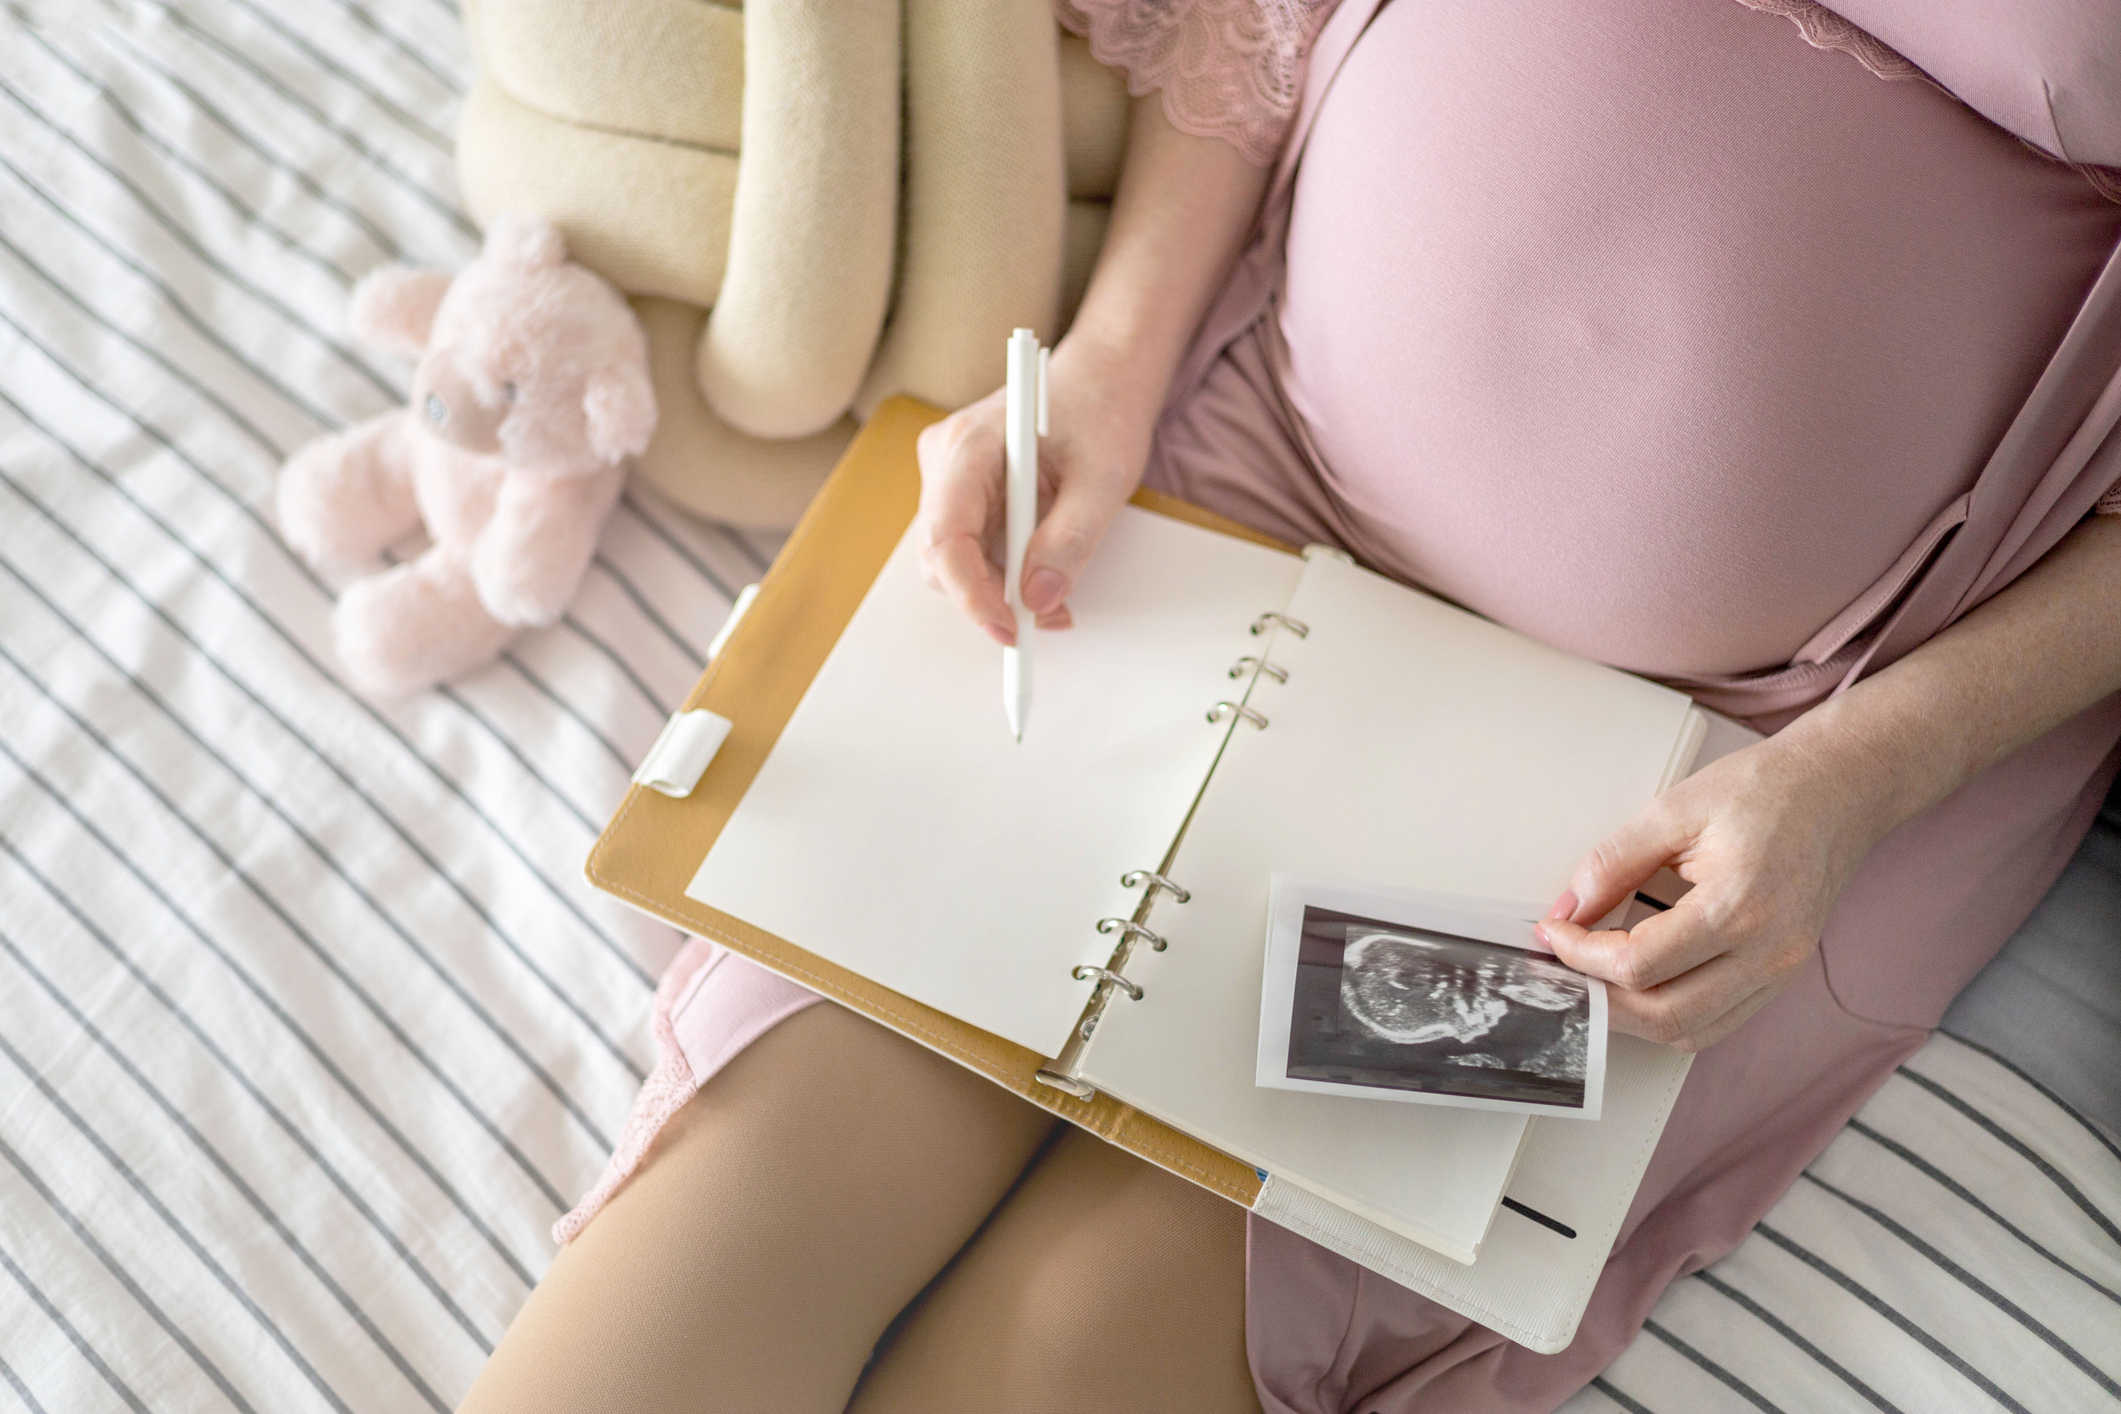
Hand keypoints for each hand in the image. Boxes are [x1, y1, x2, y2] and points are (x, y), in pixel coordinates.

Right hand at [912, 338, 1160, 644]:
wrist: (1103, 376)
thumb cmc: (1103, 409)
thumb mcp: (1103, 478)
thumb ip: (1071, 540)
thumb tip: (1038, 599)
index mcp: (970, 444)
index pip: (945, 535)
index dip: (971, 594)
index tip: (1010, 629)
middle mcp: (945, 459)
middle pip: (941, 555)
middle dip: (990, 597)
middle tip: (1048, 617)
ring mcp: (949, 476)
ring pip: (954, 559)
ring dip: (1000, 590)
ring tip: (1055, 598)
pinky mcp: (964, 492)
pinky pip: (970, 548)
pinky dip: (1003, 574)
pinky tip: (1042, 575)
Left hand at [1532, 726, 1899, 1051]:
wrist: (1839, 789)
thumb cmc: (1767, 790)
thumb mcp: (1673, 810)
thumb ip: (1613, 862)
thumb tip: (1568, 909)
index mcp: (1739, 906)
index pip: (1639, 963)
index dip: (1580, 954)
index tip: (1553, 932)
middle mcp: (1768, 953)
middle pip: (1663, 1016)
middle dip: (1599, 998)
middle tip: (1563, 966)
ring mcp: (1781, 972)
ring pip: (1690, 1031)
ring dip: (1632, 1016)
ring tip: (1595, 977)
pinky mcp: (1782, 976)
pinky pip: (1717, 1023)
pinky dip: (1670, 1015)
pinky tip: (1641, 982)